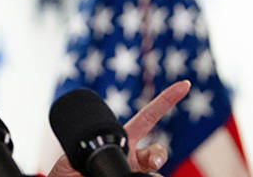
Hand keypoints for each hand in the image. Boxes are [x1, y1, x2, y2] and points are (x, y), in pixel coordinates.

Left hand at [48, 80, 191, 176]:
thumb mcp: (67, 165)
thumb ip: (73, 158)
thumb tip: (78, 161)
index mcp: (121, 141)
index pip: (147, 118)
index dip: (165, 101)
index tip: (185, 84)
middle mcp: (133, 158)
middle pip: (158, 150)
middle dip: (160, 153)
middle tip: (154, 161)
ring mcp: (136, 172)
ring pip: (155, 169)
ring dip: (154, 173)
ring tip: (148, 176)